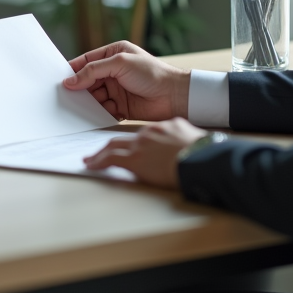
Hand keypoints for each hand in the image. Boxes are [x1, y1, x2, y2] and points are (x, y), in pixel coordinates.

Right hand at [63, 41, 189, 120]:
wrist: (175, 96)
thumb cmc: (151, 73)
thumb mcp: (120, 64)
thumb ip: (93, 70)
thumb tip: (70, 80)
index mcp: (112, 54)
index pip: (86, 61)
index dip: (72, 70)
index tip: (58, 79)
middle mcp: (113, 72)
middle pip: (87, 81)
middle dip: (79, 89)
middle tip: (66, 97)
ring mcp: (116, 90)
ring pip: (93, 97)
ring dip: (89, 103)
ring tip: (83, 107)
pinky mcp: (120, 107)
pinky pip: (103, 110)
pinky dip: (99, 113)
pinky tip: (98, 114)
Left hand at [83, 118, 207, 188]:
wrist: (201, 160)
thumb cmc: (202, 154)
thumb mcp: (192, 139)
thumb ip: (181, 138)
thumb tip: (182, 145)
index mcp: (164, 127)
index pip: (143, 133)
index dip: (134, 140)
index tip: (130, 146)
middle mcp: (149, 132)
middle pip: (124, 137)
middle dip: (111, 144)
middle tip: (101, 150)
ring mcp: (141, 144)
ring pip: (113, 146)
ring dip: (101, 153)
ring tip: (91, 159)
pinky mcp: (134, 159)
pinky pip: (110, 159)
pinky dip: (98, 162)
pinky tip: (90, 166)